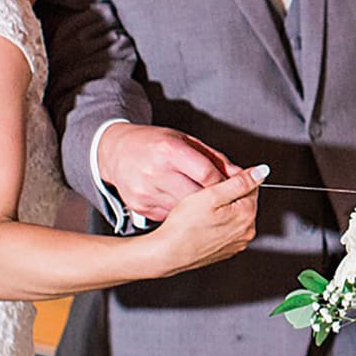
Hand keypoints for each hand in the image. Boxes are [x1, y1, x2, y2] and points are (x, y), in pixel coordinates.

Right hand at [98, 124, 235, 221]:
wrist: (115, 152)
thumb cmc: (152, 143)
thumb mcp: (184, 140)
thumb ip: (213, 158)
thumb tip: (240, 174)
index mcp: (169, 150)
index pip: (207, 174)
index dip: (226, 183)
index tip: (236, 187)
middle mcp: (155, 172)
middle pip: (198, 196)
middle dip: (216, 200)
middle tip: (224, 199)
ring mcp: (146, 192)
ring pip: (186, 211)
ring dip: (200, 210)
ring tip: (204, 203)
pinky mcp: (140, 207)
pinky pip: (171, 215)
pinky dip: (182, 214)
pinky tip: (182, 206)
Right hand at [146, 164, 267, 276]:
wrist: (168, 253)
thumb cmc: (184, 226)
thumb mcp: (211, 194)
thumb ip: (240, 182)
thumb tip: (261, 172)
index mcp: (247, 214)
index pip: (252, 184)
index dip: (233, 177)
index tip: (217, 180)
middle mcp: (247, 231)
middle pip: (245, 200)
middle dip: (229, 194)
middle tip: (206, 195)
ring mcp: (237, 243)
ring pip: (235, 215)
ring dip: (223, 209)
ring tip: (201, 210)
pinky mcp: (226, 250)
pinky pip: (226, 229)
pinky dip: (217, 223)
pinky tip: (202, 223)